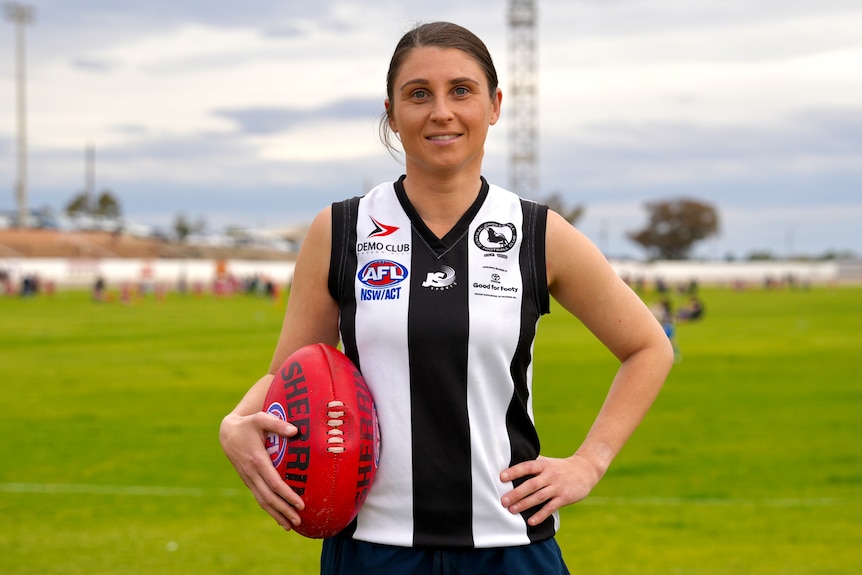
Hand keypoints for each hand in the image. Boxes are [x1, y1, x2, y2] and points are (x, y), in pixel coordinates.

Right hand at [219, 411, 304, 530]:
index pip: (274, 482)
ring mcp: (248, 478)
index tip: (300, 503)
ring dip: (276, 514)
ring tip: (290, 525)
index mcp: (257, 460)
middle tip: (299, 520)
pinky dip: (269, 509)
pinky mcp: (248, 481)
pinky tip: (279, 518)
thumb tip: (295, 431)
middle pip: (269, 497)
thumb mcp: (261, 419)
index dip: (287, 495)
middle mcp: (252, 473)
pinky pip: (259, 498)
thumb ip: (278, 424)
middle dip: (284, 510)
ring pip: (262, 501)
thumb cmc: (248, 424)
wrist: (227, 433)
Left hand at [499, 454, 601, 525]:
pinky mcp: (564, 498)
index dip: (514, 471)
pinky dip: (541, 515)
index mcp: (544, 465)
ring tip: (512, 510)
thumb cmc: (560, 467)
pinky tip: (531, 521)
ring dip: (525, 504)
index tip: (501, 477)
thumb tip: (510, 465)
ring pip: (539, 497)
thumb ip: (533, 464)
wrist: (585, 470)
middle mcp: (550, 475)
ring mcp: (557, 487)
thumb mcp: (547, 462)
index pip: (527, 466)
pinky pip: (551, 507)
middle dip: (516, 493)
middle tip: (503, 500)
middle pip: (531, 484)